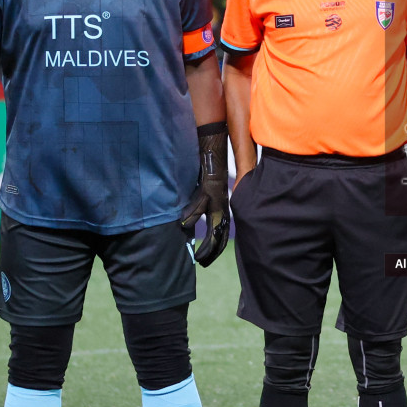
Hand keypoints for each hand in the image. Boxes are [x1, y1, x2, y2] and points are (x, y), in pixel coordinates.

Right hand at [180, 125, 229, 266]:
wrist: (212, 142)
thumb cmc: (206, 164)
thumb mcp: (204, 187)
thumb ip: (201, 201)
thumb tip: (189, 217)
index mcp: (221, 202)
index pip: (222, 229)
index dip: (217, 244)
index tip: (209, 258)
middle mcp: (221, 201)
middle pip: (220, 230)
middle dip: (213, 249)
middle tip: (204, 264)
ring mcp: (215, 194)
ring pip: (213, 221)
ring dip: (206, 239)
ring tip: (198, 254)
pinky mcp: (208, 185)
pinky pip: (199, 203)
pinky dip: (192, 214)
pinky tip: (185, 225)